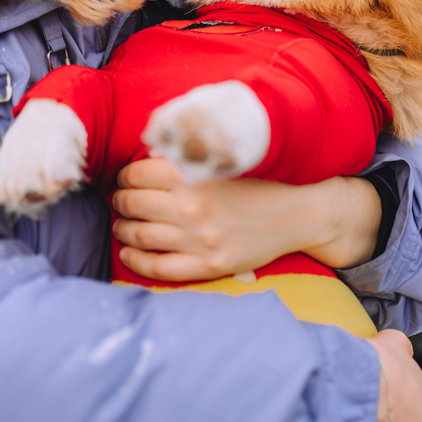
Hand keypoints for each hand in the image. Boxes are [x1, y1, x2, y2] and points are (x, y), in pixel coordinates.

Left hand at [111, 159, 382, 280]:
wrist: (301, 211)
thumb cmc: (260, 178)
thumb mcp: (224, 156)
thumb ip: (186, 153)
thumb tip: (146, 155)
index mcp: (193, 174)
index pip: (137, 174)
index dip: (124, 176)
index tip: (125, 178)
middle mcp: (192, 207)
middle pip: (133, 203)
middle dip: (120, 200)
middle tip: (119, 200)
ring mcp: (200, 240)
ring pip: (140, 235)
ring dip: (122, 228)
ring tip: (121, 224)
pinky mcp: (209, 265)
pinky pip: (159, 267)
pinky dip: (136, 260)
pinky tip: (128, 252)